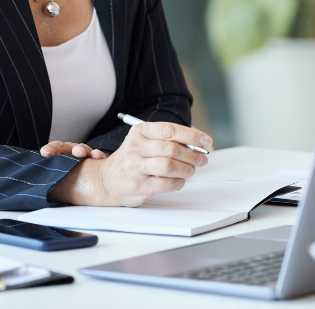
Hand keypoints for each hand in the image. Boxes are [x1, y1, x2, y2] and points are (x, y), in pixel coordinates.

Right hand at [48, 122, 212, 206]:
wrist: (107, 180)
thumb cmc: (134, 159)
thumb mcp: (145, 142)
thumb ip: (168, 140)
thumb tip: (198, 145)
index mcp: (140, 131)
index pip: (170, 130)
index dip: (192, 135)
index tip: (206, 141)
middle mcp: (135, 147)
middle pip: (172, 149)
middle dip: (192, 155)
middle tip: (202, 159)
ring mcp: (135, 167)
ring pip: (170, 166)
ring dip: (187, 169)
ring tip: (191, 170)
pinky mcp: (138, 185)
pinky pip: (166, 183)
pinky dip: (179, 182)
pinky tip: (179, 180)